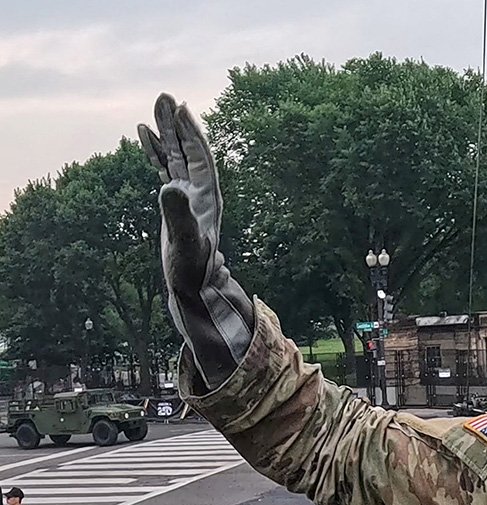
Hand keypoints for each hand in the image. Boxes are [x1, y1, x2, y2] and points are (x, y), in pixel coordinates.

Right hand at [138, 93, 254, 387]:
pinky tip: (144, 135)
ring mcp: (186, 197)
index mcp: (206, 198)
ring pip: (174, 157)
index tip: (180, 108)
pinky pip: (164, 170)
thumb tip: (170, 187)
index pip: (200, 157)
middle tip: (163, 97)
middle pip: (187, 151)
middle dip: (175, 125)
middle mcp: (199, 194)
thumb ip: (178, 215)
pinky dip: (154, 152)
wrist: (195, 288)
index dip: (190, 133)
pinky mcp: (174, 203)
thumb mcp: (186, 241)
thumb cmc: (193, 270)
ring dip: (165, 134)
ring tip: (152, 109)